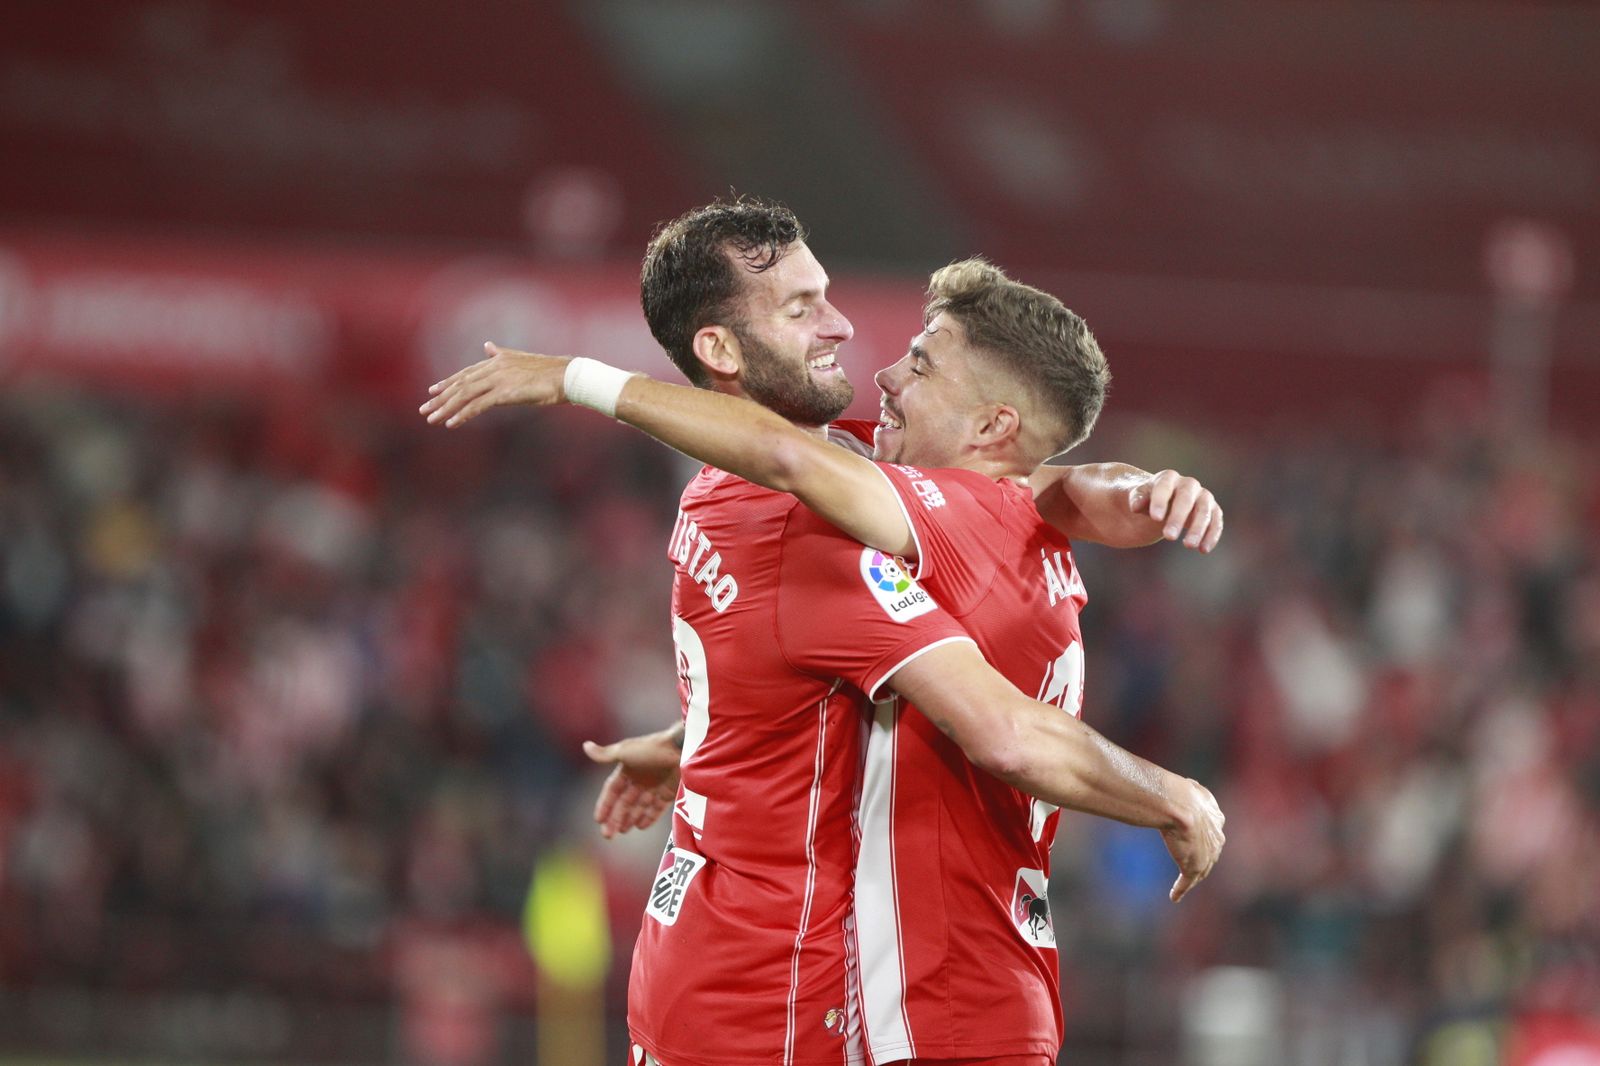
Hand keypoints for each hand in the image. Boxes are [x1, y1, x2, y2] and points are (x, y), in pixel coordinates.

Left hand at [419, 342, 569, 427]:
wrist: (567, 376)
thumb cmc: (549, 372)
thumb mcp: (520, 360)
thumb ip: (501, 354)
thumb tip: (487, 345)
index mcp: (496, 361)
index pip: (466, 373)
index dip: (448, 382)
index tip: (432, 391)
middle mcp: (493, 368)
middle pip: (460, 384)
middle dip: (440, 397)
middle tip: (424, 409)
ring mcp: (498, 380)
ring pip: (465, 395)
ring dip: (446, 408)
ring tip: (432, 419)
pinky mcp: (504, 393)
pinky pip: (478, 406)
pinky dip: (463, 414)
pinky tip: (451, 423)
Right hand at [583, 728, 682, 838]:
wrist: (682, 747)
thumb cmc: (651, 748)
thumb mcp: (625, 751)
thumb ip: (605, 754)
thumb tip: (585, 746)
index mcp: (627, 768)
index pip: (612, 790)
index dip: (605, 804)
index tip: (598, 820)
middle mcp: (640, 778)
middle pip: (625, 802)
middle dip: (616, 818)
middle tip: (608, 835)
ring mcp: (655, 785)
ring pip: (639, 807)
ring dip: (630, 818)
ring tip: (623, 831)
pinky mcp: (668, 791)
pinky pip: (656, 808)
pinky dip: (649, 817)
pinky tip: (641, 826)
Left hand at [1129, 470, 1223, 552]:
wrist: (1166, 501)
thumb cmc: (1149, 499)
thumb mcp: (1139, 498)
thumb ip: (1137, 499)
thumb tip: (1135, 506)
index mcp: (1168, 478)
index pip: (1164, 487)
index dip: (1160, 501)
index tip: (1155, 518)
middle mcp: (1189, 484)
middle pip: (1185, 499)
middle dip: (1178, 518)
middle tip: (1169, 537)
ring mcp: (1203, 496)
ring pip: (1204, 511)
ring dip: (1198, 528)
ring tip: (1188, 546)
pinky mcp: (1213, 510)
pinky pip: (1216, 521)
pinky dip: (1212, 535)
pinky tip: (1203, 550)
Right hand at [1160, 778, 1225, 901]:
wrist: (1179, 804)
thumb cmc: (1173, 790)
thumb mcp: (1179, 785)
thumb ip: (1174, 788)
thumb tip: (1155, 778)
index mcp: (1214, 815)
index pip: (1212, 829)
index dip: (1204, 834)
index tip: (1195, 837)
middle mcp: (1216, 836)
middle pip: (1211, 851)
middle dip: (1204, 857)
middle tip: (1193, 864)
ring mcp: (1207, 853)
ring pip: (1202, 868)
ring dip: (1194, 876)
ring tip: (1185, 884)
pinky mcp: (1195, 866)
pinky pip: (1188, 882)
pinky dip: (1181, 889)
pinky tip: (1174, 896)